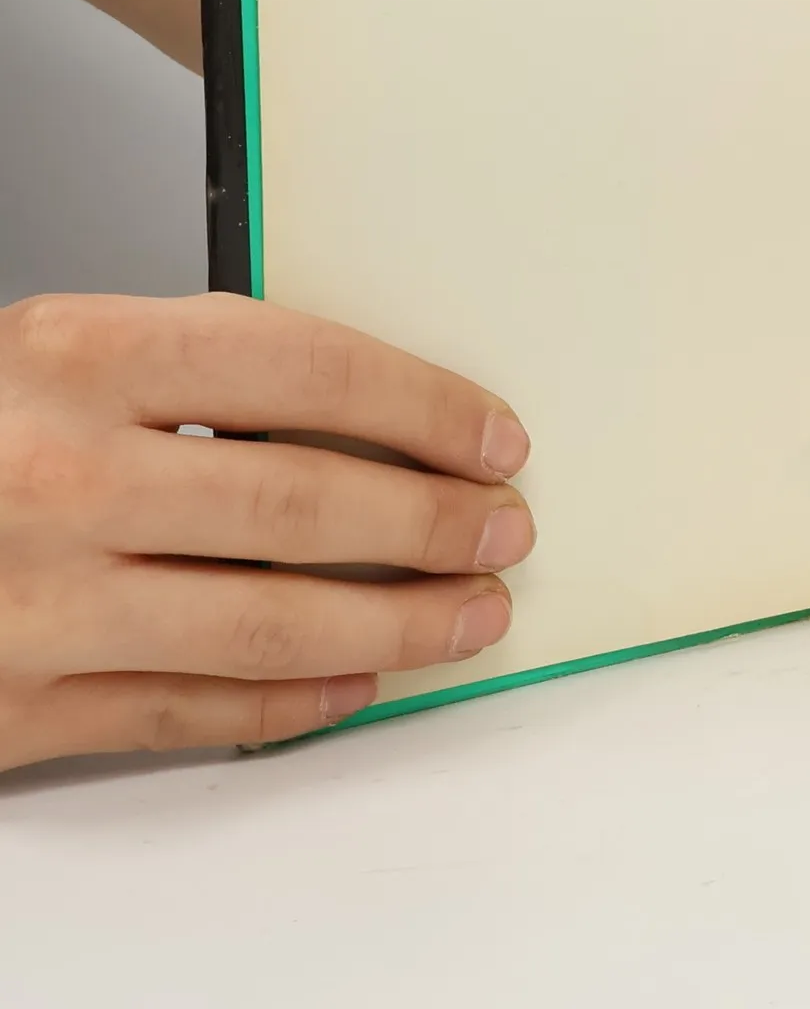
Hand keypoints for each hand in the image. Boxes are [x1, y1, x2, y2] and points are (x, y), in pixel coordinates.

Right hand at [0, 293, 533, 770]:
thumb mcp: (56, 358)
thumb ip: (195, 377)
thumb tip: (380, 421)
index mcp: (68, 353)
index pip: (302, 365)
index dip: (422, 403)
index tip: (493, 435)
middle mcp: (50, 475)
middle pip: (301, 499)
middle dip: (433, 519)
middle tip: (505, 528)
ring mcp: (30, 602)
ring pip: (264, 620)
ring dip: (396, 622)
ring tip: (471, 613)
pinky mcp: (9, 710)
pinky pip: (186, 712)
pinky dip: (289, 701)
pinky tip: (353, 683)